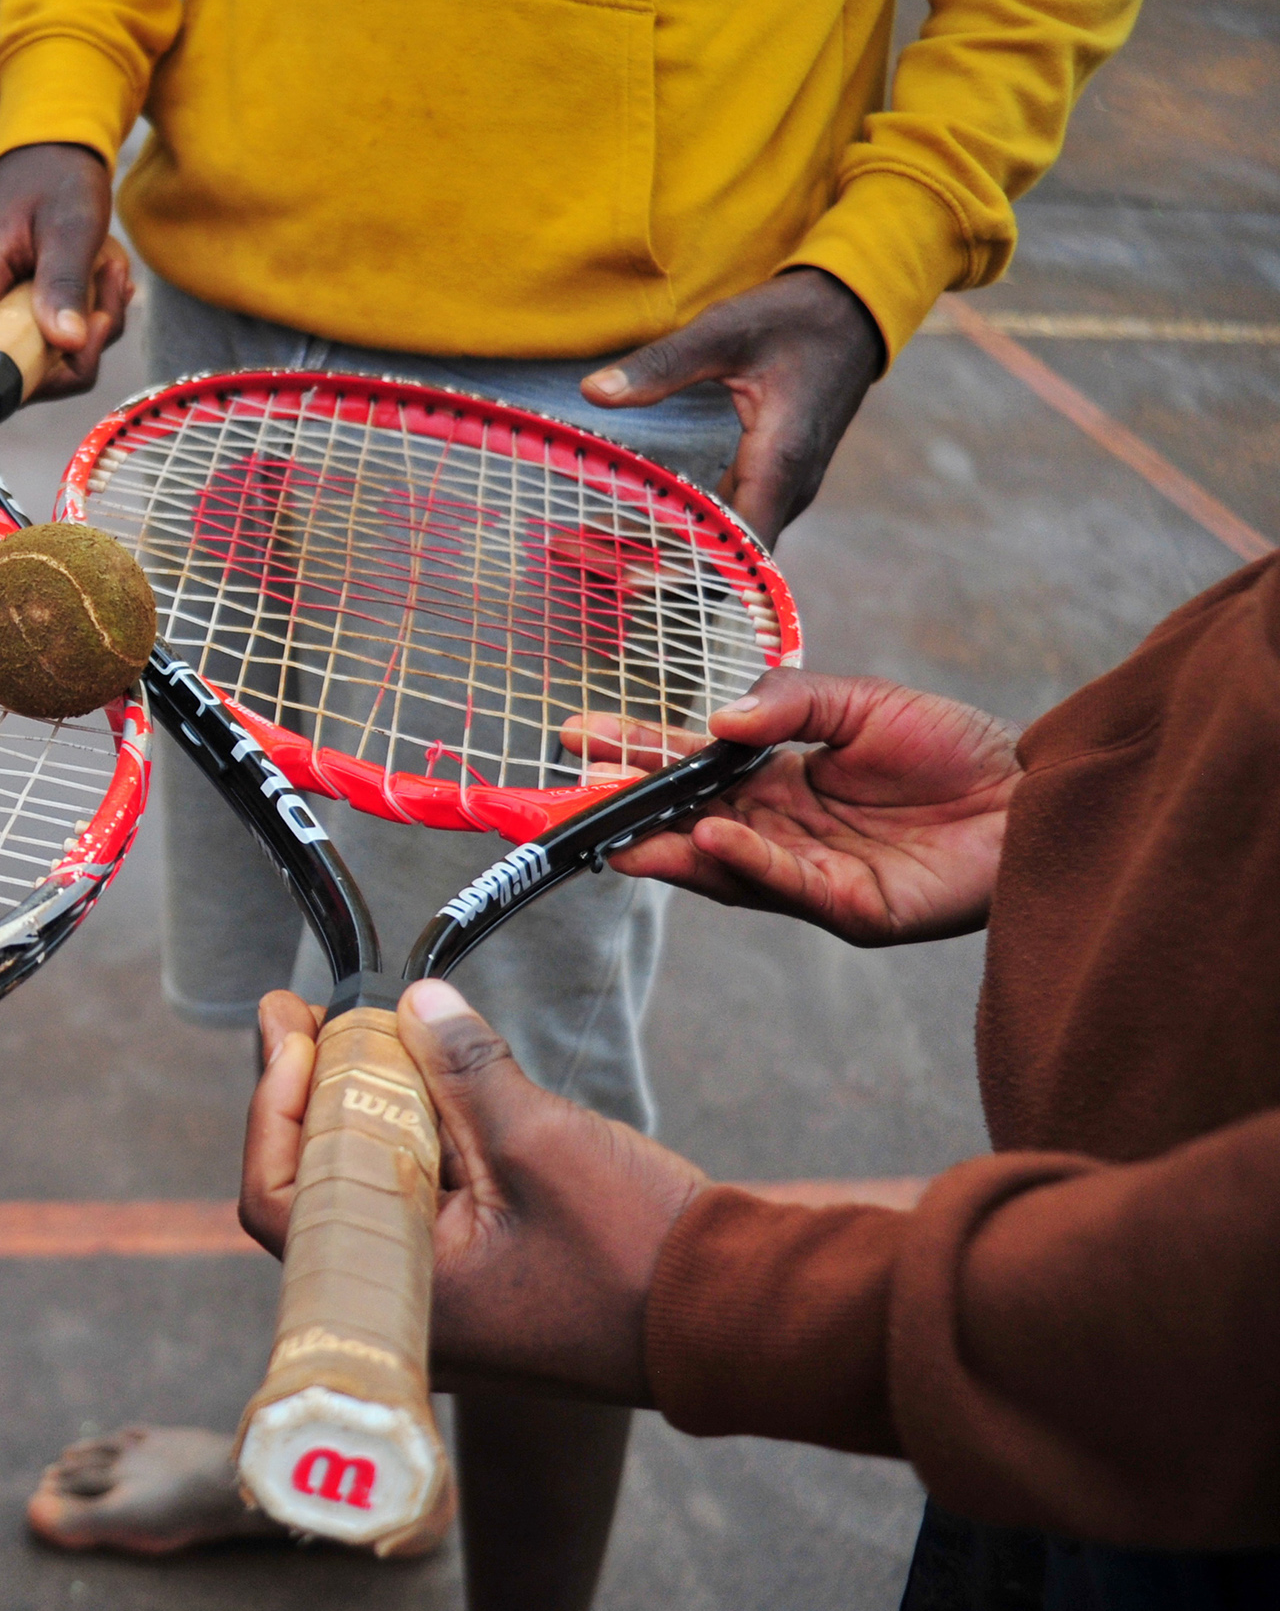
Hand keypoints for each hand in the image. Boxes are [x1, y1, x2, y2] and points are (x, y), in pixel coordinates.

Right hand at [0, 144, 134, 399]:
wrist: (45, 155)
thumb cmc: (57, 180)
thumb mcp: (73, 226)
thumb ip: (66, 284)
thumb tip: (67, 345)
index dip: (31, 376)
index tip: (80, 343)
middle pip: (10, 370)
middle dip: (73, 347)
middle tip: (110, 289)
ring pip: (27, 360)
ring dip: (80, 332)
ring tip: (102, 275)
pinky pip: (28, 343)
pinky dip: (67, 324)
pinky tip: (86, 284)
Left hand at [238, 986, 706, 1407]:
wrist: (734, 1315)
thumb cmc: (641, 1250)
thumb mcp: (539, 1141)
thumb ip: (463, 1071)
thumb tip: (413, 1004)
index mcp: (397, 1294)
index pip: (278, 1199)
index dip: (272, 1107)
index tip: (289, 1027)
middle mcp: (404, 1309)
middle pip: (317, 1187)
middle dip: (314, 1093)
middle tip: (312, 1013)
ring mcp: (442, 1300)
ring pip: (370, 1188)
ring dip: (368, 1110)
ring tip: (375, 1031)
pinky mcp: (480, 1280)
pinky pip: (421, 1202)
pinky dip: (418, 1140)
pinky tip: (433, 1081)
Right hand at [562, 667, 1019, 945]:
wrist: (1035, 787)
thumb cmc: (953, 744)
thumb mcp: (858, 702)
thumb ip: (787, 703)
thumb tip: (715, 721)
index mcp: (776, 783)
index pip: (687, 771)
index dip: (632, 756)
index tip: (576, 738)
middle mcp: (782, 833)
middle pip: (688, 828)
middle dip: (629, 820)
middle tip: (574, 809)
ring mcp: (813, 875)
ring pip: (726, 869)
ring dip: (673, 851)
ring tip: (628, 835)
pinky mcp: (855, 908)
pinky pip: (789, 886)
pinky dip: (747, 861)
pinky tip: (714, 835)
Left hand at [580, 268, 881, 537]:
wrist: (855, 312)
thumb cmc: (795, 318)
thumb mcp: (724, 331)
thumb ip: (661, 365)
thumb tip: (593, 391)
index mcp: (780, 460)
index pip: (739, 545)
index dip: (685, 566)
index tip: (627, 576)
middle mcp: (790, 488)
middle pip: (729, 557)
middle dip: (661, 565)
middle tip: (588, 558)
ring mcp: (788, 490)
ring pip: (732, 546)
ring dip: (671, 553)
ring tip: (598, 552)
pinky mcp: (778, 484)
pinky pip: (735, 526)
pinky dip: (689, 533)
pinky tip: (637, 530)